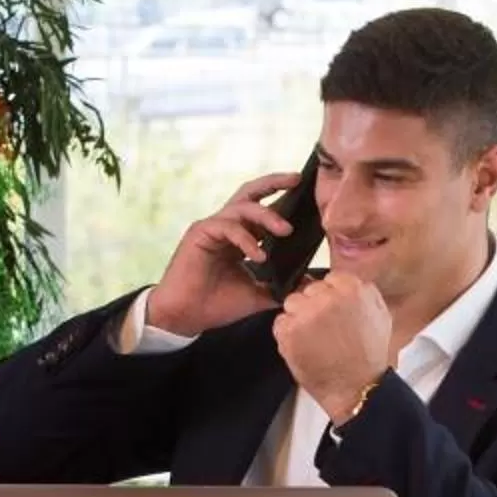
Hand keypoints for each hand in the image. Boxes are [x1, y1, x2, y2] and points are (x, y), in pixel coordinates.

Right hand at [141, 173, 297, 337]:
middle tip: (297, 179)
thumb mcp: (258, 294)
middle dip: (274, 183)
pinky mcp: (200, 233)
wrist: (186, 317)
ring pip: (242, 207)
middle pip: (250, 194)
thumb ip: (282, 286)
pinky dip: (245, 239)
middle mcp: (226, 227)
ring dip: (266, 216)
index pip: (262, 210)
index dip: (282, 199)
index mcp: (240, 237)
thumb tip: (310, 283)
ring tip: (285, 230)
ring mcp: (212, 228)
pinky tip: (257, 256)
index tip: (305, 193)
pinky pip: (227, 227)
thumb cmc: (218, 305)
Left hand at [273, 273, 394, 424]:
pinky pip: (280, 323)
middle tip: (323, 329)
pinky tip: (304, 347)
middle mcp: (327, 297)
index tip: (332, 311)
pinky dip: (287, 335)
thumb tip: (348, 283)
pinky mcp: (289, 331)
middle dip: (313, 307)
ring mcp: (306, 313)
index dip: (329, 297)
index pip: (329, 279)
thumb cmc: (368, 356)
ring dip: (298, 318)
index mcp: (352, 288)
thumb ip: (364, 293)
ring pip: (292, 304)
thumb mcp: (380, 315)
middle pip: (308, 290)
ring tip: (313, 339)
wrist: (356, 387)